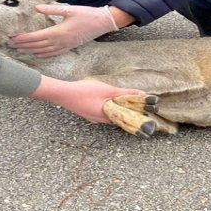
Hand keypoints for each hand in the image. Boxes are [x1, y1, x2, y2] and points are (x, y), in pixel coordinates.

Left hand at [9, 4, 119, 56]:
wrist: (103, 23)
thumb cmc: (87, 14)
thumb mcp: (69, 9)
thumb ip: (51, 9)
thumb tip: (36, 7)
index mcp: (58, 32)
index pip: (36, 37)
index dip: (24, 38)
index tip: (13, 37)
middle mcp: (60, 42)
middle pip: (37, 46)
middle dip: (23, 45)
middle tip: (11, 44)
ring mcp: (65, 46)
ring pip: (44, 51)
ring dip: (31, 51)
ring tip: (20, 49)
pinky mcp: (69, 47)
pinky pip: (53, 54)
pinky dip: (43, 54)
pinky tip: (37, 54)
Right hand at [30, 76, 145, 123]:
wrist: (62, 93)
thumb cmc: (84, 91)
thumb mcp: (107, 90)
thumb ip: (125, 93)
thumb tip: (142, 95)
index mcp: (107, 117)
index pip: (126, 120)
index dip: (137, 117)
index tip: (148, 115)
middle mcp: (100, 120)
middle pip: (119, 118)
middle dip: (129, 114)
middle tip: (140, 108)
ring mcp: (93, 117)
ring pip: (110, 115)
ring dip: (119, 110)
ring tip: (127, 104)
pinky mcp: (87, 112)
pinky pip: (102, 112)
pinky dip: (109, 108)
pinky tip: (108, 102)